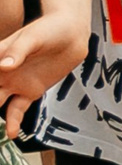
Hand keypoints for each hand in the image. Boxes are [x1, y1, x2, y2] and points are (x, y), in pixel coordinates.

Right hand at [0, 11, 84, 139]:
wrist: (71, 36)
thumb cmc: (49, 30)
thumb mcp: (33, 37)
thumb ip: (17, 52)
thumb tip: (3, 66)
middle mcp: (2, 72)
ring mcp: (14, 83)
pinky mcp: (30, 91)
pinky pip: (17, 109)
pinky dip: (13, 122)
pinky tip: (11, 133)